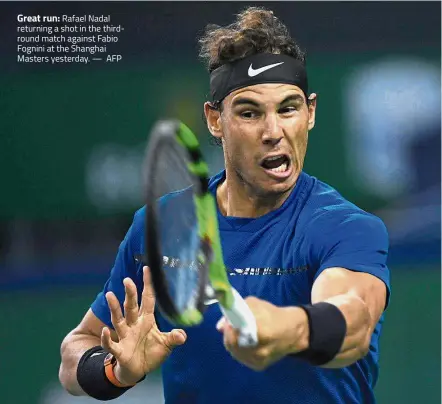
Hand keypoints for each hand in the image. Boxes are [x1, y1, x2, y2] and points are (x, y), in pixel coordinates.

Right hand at [101, 266, 186, 384]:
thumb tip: (182, 334)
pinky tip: (105, 331)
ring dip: (114, 308)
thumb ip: (174, 337)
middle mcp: (134, 324)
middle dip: (130, 293)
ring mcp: (126, 336)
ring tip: (110, 295)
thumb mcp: (166, 344)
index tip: (147, 269)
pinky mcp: (120, 350)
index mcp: (146, 319)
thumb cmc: (151, 353)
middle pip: (131, 306)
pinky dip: (107, 338)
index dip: (148, 285)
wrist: (138, 371)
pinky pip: (111, 344)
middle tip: (127, 280)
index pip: (148, 298)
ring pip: (118, 319)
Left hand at [216, 296, 307, 370]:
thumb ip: (236, 311)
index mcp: (260, 331)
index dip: (228, 328)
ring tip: (237, 333)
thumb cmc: (273, 314)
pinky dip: (239, 350)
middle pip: (232, 345)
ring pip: (235, 353)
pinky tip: (243, 342)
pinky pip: (242, 358)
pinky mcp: (259, 366)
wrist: (293, 331)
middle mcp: (259, 350)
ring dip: (232, 342)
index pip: (234, 334)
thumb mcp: (254, 304)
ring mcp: (258, 360)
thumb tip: (219, 325)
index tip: (228, 321)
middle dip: (228, 334)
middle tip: (230, 327)